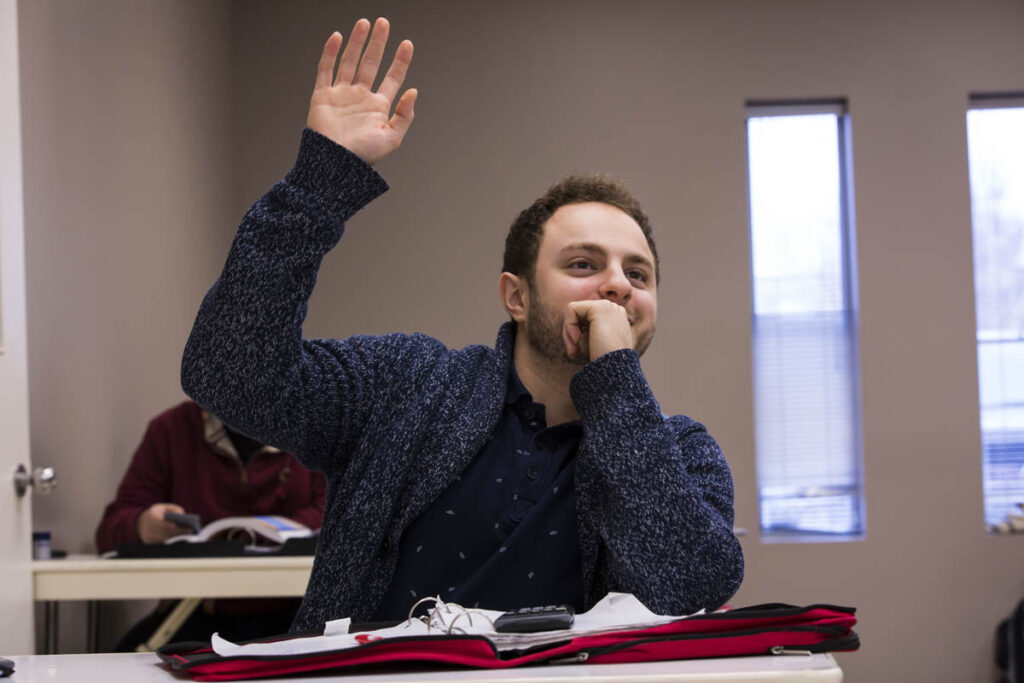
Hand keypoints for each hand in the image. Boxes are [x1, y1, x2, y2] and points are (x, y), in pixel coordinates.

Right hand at [136, 503, 188, 543]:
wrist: (140, 523)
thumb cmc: (156, 513)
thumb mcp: (163, 507)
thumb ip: (173, 508)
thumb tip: (183, 514)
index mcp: (152, 517)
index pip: (159, 522)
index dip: (167, 524)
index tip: (175, 525)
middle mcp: (149, 528)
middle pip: (165, 531)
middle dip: (178, 531)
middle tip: (190, 530)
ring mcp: (149, 536)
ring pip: (164, 538)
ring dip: (177, 537)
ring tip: (188, 535)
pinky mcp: (150, 543)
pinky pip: (162, 542)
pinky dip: (172, 541)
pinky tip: (182, 539)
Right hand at [306, 18, 416, 164]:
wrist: (334, 164)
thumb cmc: (363, 156)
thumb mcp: (391, 139)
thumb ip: (404, 116)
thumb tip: (413, 91)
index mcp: (378, 107)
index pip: (392, 78)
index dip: (400, 61)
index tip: (407, 44)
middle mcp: (360, 98)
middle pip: (371, 63)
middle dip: (378, 43)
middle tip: (384, 23)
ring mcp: (341, 95)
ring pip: (350, 61)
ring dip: (357, 42)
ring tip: (365, 23)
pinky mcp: (323, 96)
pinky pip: (326, 70)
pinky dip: (331, 53)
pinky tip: (337, 37)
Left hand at [562, 299, 633, 362]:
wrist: (614, 371)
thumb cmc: (602, 363)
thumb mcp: (592, 345)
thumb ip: (584, 332)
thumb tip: (568, 327)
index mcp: (615, 317)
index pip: (585, 317)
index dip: (577, 334)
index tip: (576, 353)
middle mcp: (613, 308)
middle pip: (579, 313)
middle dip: (570, 333)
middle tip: (573, 353)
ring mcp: (608, 306)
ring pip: (573, 311)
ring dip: (568, 333)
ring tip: (574, 351)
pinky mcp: (598, 308)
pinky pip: (571, 310)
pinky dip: (569, 326)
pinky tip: (577, 341)